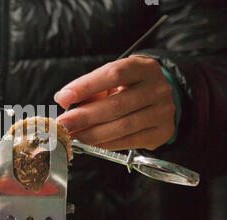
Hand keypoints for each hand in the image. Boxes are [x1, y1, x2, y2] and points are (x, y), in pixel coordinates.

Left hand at [54, 55, 174, 150]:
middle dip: (84, 117)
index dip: (86, 86)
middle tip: (63, 124)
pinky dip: (105, 143)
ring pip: (122, 126)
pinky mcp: (162, 132)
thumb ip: (90, 88)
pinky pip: (129, 141)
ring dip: (92, 134)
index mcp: (143, 68)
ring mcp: (163, 112)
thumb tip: (63, 100)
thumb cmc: (128, 87)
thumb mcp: (112, 80)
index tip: (64, 98)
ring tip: (72, 136)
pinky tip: (88, 143)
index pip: (113, 74)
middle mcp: (158, 88)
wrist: (158, 100)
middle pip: (117, 105)